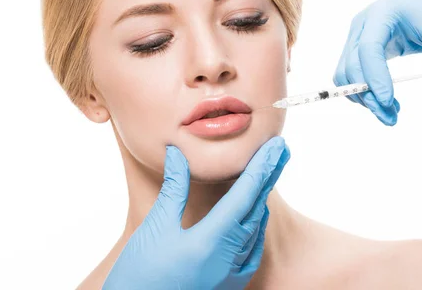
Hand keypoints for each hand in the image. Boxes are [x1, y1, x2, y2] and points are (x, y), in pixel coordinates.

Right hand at [103, 136, 289, 289]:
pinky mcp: (229, 287)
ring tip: (269, 175)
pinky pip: (252, 252)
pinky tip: (256, 218)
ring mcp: (232, 276)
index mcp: (212, 241)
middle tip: (282, 151)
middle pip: (257, 208)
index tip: (277, 146)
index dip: (262, 166)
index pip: (245, 195)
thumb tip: (177, 154)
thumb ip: (174, 189)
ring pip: (256, 229)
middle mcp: (229, 260)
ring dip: (263, 199)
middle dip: (269, 176)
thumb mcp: (155, 228)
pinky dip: (256, 229)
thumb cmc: (140, 276)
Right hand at [334, 0, 421, 124]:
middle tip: (391, 118)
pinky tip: (385, 102)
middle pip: (351, 66)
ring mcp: (356, 38)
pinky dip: (363, 92)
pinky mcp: (358, 49)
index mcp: (381, 14)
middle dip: (368, 95)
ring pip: (345, 74)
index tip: (388, 100)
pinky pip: (350, 75)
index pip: (368, 48)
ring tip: (391, 114)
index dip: (375, 76)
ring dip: (363, 98)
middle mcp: (362, 26)